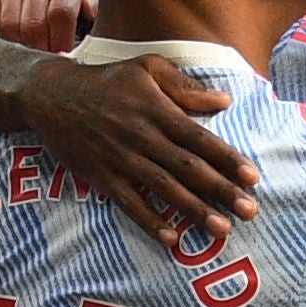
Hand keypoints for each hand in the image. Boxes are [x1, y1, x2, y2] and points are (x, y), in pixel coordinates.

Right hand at [0, 0, 97, 50]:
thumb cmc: (75, 10)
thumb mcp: (93, 12)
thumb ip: (96, 11)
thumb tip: (91, 9)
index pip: (59, 14)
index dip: (60, 42)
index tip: (61, 56)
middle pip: (32, 24)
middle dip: (39, 48)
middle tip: (44, 58)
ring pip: (9, 25)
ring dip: (18, 44)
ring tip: (29, 47)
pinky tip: (10, 35)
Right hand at [22, 54, 256, 242]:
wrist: (52, 96)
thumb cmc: (108, 80)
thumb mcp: (148, 68)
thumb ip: (185, 86)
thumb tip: (223, 100)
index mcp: (159, 112)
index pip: (201, 140)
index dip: (228, 160)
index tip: (253, 177)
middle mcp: (144, 138)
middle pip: (189, 169)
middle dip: (221, 191)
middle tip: (250, 211)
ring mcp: (122, 160)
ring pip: (165, 189)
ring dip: (194, 211)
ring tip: (222, 229)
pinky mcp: (102, 177)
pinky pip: (129, 203)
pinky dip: (150, 221)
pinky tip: (171, 238)